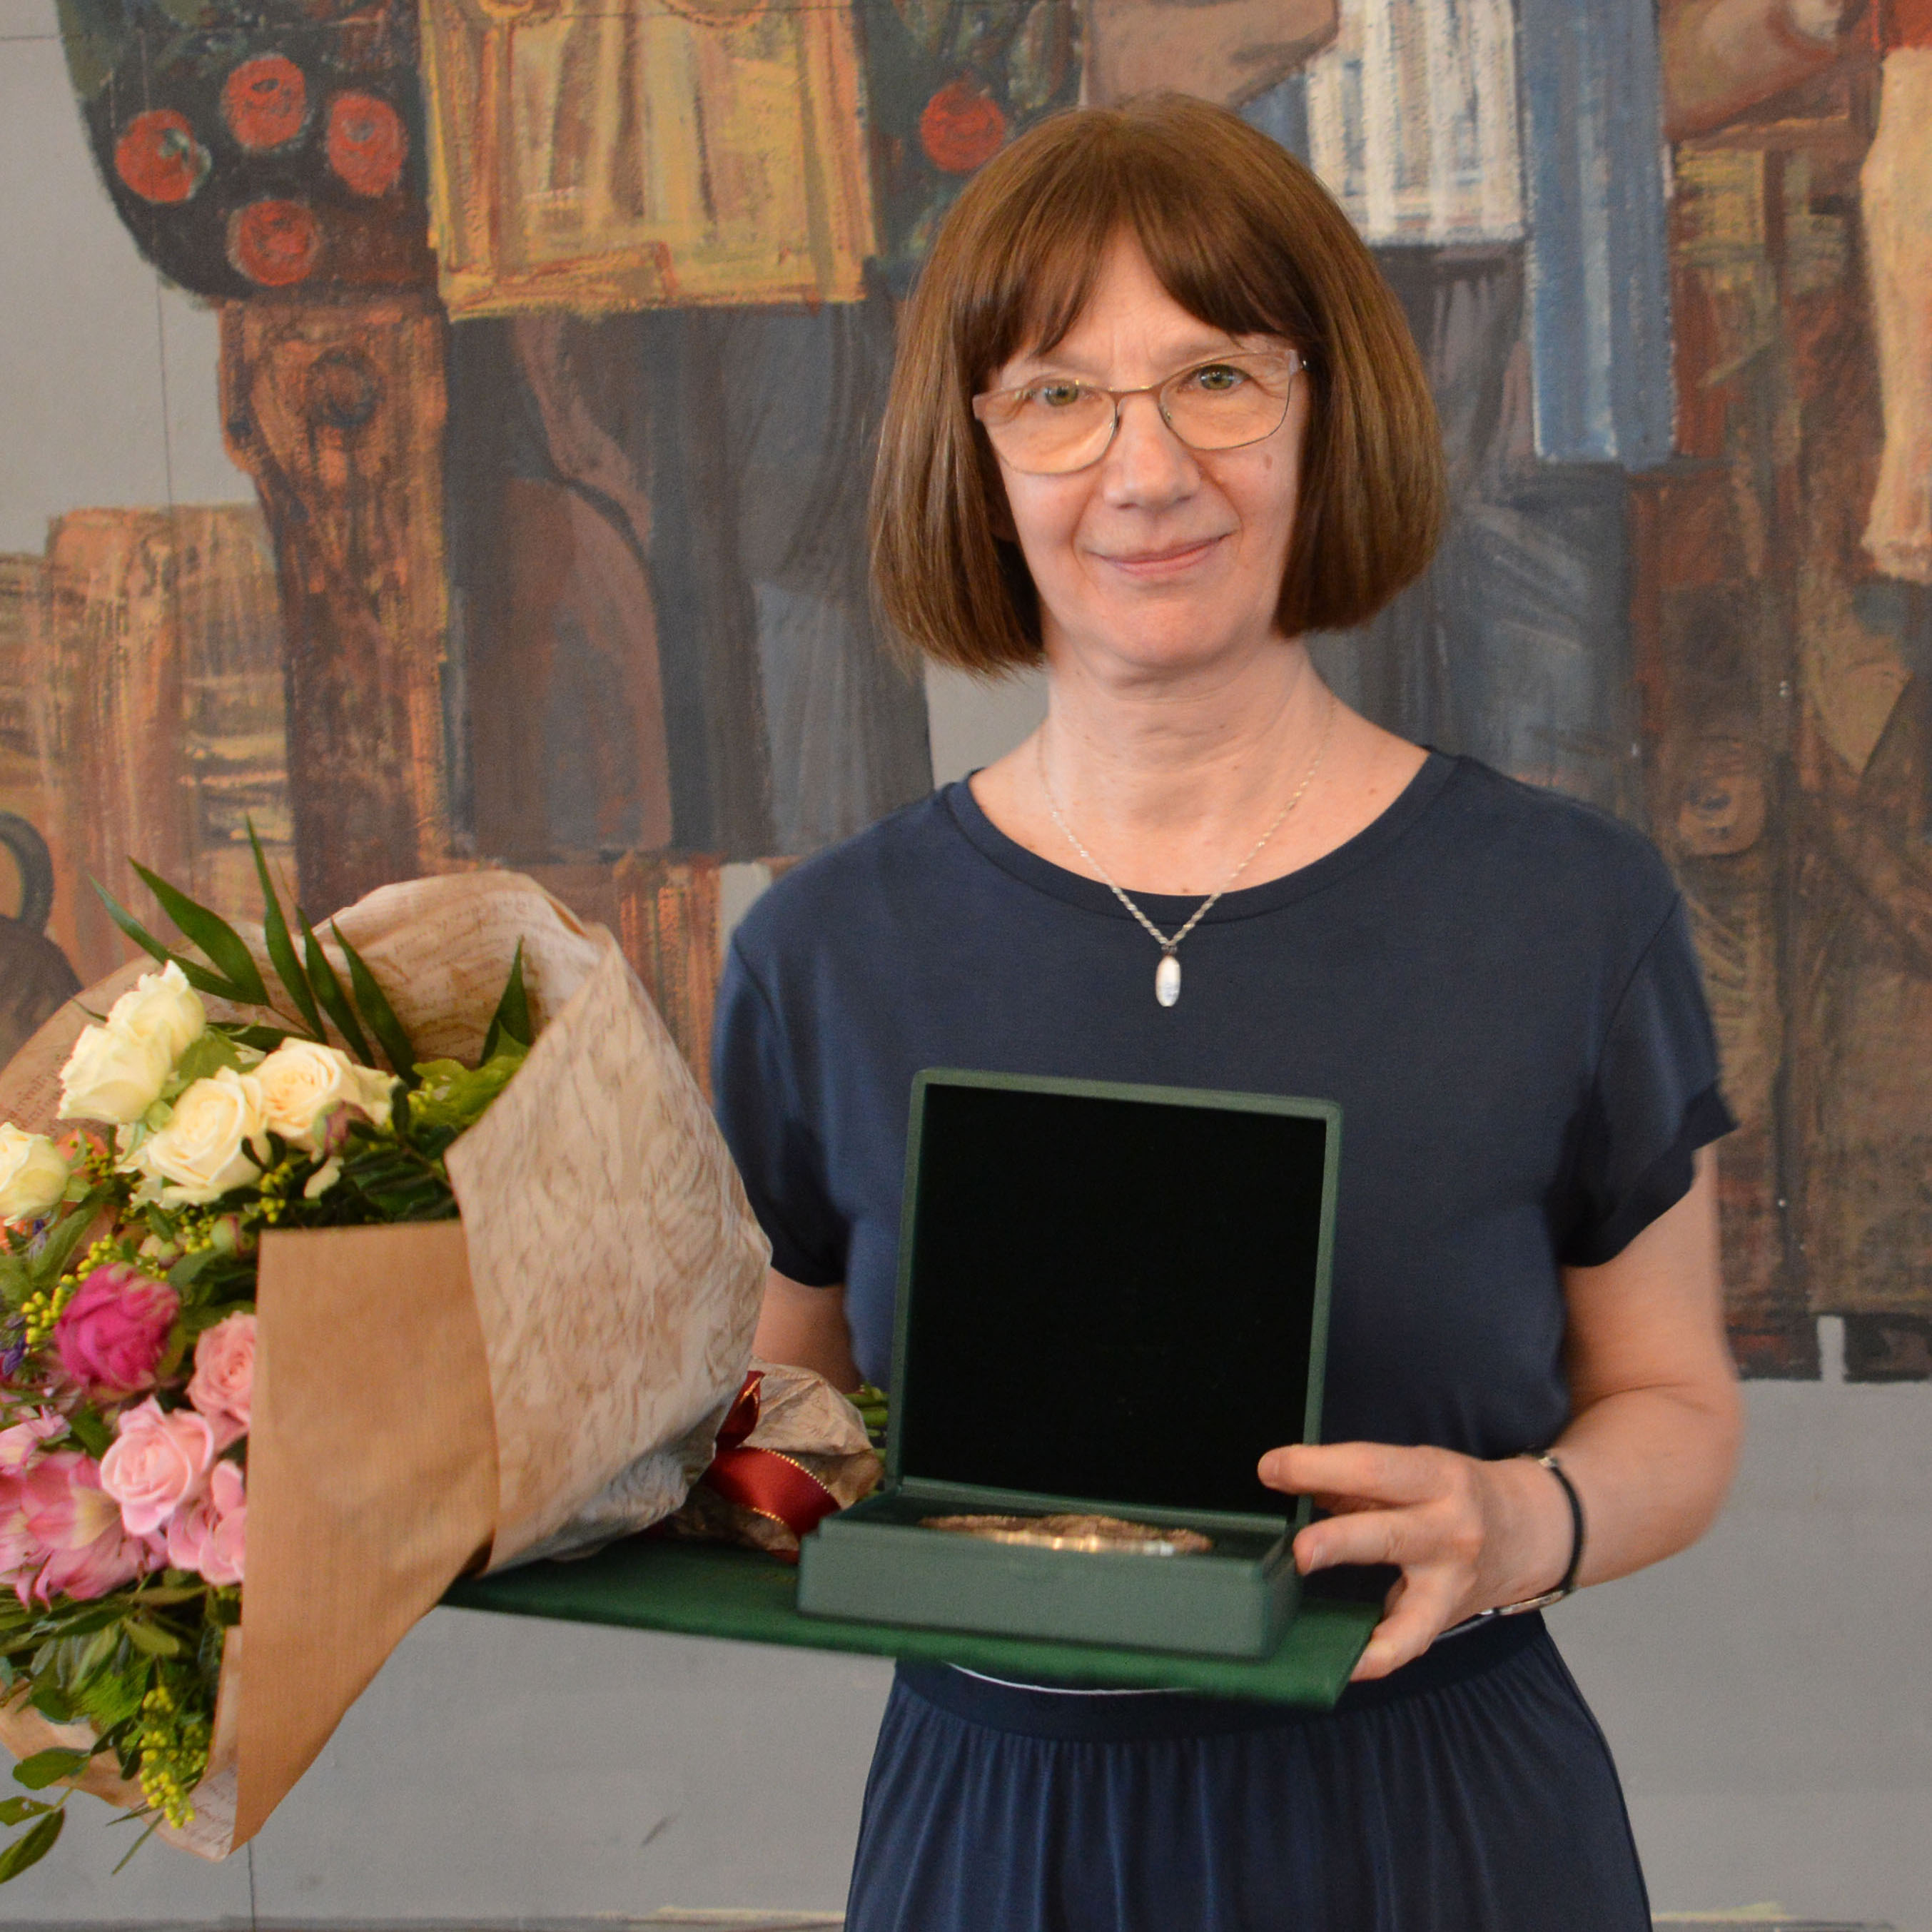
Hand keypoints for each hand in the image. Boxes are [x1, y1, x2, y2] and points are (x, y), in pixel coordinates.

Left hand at [1257, 1441, 1571, 1680]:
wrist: (1528, 1529)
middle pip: (1389, 1535)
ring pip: (1407, 1607)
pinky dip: (1379, 1657)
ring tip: (1329, 1643)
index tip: (1270, 1468)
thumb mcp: (1413, 1469)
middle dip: (1341, 1541)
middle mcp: (1449, 1529)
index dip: (1318, 1467)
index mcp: (1435, 1476)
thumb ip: (1352, 1479)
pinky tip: (1347, 1665)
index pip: (1371, 1467)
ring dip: (1363, 1619)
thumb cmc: (1452, 1492)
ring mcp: (1451, 1581)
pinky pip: (1411, 1643)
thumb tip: (1282, 1478)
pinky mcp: (1446, 1618)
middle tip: (1299, 1549)